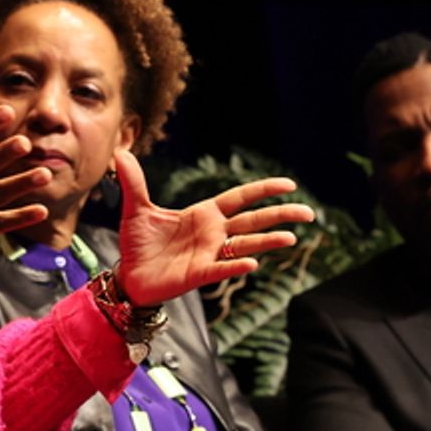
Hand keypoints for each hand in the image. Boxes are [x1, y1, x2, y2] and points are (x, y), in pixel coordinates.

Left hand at [113, 148, 314, 306]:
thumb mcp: (135, 210)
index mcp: (203, 215)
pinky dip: (235, 265)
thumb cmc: (137, 244)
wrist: (128, 276)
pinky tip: (252, 262)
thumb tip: (120, 153)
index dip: (263, 190)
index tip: (289, 184)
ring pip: (245, 245)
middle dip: (280, 215)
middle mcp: (212, 234)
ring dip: (267, 241)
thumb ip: (133, 182)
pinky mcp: (198, 274)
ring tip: (291, 238)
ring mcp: (209, 255)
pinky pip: (221, 269)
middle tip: (310, 213)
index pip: (240, 199)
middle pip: (253, 221)